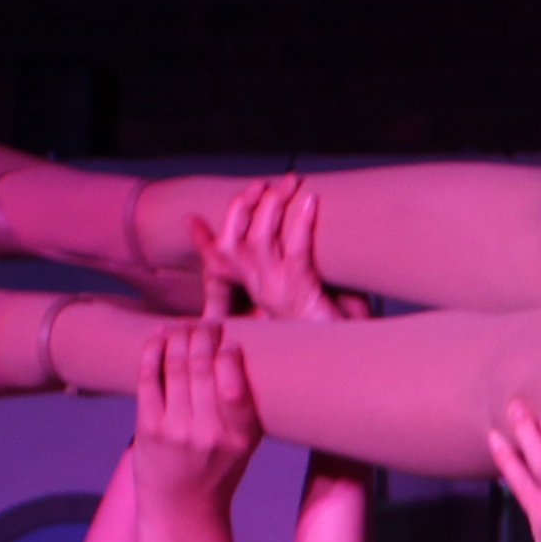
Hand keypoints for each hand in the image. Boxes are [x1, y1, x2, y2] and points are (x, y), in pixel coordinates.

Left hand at [130, 317, 262, 507]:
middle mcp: (208, 434)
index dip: (229, 355)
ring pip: (176, 368)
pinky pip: (149, 380)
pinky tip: (159, 336)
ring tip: (183, 326)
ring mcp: (175, 431)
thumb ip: (241, 406)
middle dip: (203, 336)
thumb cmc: (217, 471)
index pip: (235, 385)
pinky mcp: (148, 429)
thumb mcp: (244, 445)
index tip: (229, 339)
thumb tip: (232, 350)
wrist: (181, 510)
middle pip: (203, 368)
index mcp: (240, 437)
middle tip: (206, 324)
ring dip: (178, 338)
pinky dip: (152, 352)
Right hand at [202, 177, 364, 320]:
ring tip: (288, 183)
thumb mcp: (317, 288)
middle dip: (242, 208)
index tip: (191, 218)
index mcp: (258, 291)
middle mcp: (261, 291)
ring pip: (258, 242)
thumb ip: (303, 262)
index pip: (220, 264)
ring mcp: (277, 294)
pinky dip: (300, 224)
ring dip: (271, 207)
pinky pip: (295, 253)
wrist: (350, 358)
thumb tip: (309, 221)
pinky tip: (309, 201)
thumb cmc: (340, 322)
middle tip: (261, 183)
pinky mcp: (301, 296)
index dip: (202, 242)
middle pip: (233, 244)